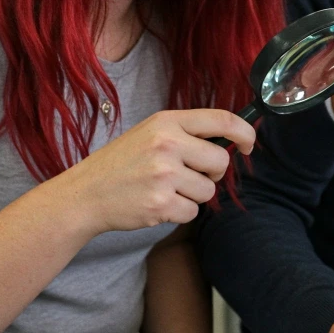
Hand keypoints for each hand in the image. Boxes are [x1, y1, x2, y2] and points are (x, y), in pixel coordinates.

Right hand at [61, 110, 255, 233]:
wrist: (85, 194)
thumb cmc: (123, 163)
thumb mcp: (150, 133)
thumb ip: (187, 133)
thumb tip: (232, 140)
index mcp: (167, 122)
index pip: (222, 120)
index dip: (245, 132)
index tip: (248, 145)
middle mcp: (167, 144)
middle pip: (220, 162)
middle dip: (212, 173)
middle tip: (189, 175)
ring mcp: (164, 175)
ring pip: (208, 190)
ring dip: (193, 195)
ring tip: (165, 189)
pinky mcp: (160, 204)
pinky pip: (192, 211)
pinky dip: (179, 212)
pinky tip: (156, 203)